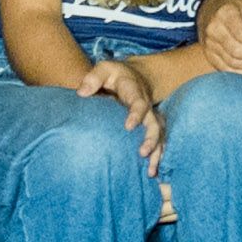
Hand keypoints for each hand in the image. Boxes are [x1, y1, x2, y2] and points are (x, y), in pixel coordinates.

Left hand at [74, 56, 166, 171]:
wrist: (133, 76)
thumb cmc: (114, 74)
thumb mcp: (104, 68)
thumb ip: (93, 78)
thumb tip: (82, 93)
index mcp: (135, 92)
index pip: (139, 103)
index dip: (136, 114)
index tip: (129, 127)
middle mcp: (146, 106)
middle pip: (155, 123)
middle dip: (151, 138)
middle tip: (143, 153)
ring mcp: (149, 117)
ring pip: (159, 136)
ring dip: (157, 152)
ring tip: (150, 171)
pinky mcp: (149, 126)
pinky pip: (158, 142)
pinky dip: (158, 156)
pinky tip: (152, 172)